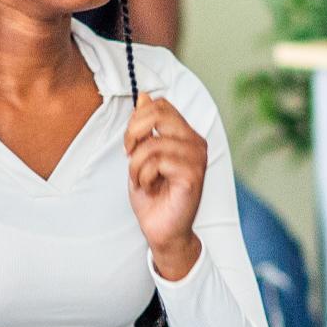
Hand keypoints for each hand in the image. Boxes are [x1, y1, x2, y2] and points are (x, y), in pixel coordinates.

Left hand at [126, 93, 206, 278]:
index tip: (130, 142)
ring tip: (141, 178)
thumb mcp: (142, 154)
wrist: (162, 230)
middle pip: (157, 113)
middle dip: (133, 134)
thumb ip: (145, 127)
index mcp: (185, 135)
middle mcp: (195, 142)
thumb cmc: (154, 195)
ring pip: (152, 143)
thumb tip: (144, 96)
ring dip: (136, 164)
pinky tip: (149, 186)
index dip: (136, 119)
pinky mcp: (192, 175)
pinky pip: (157, 161)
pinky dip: (143, 175)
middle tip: (130, 154)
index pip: (160, 104)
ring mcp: (197, 158)